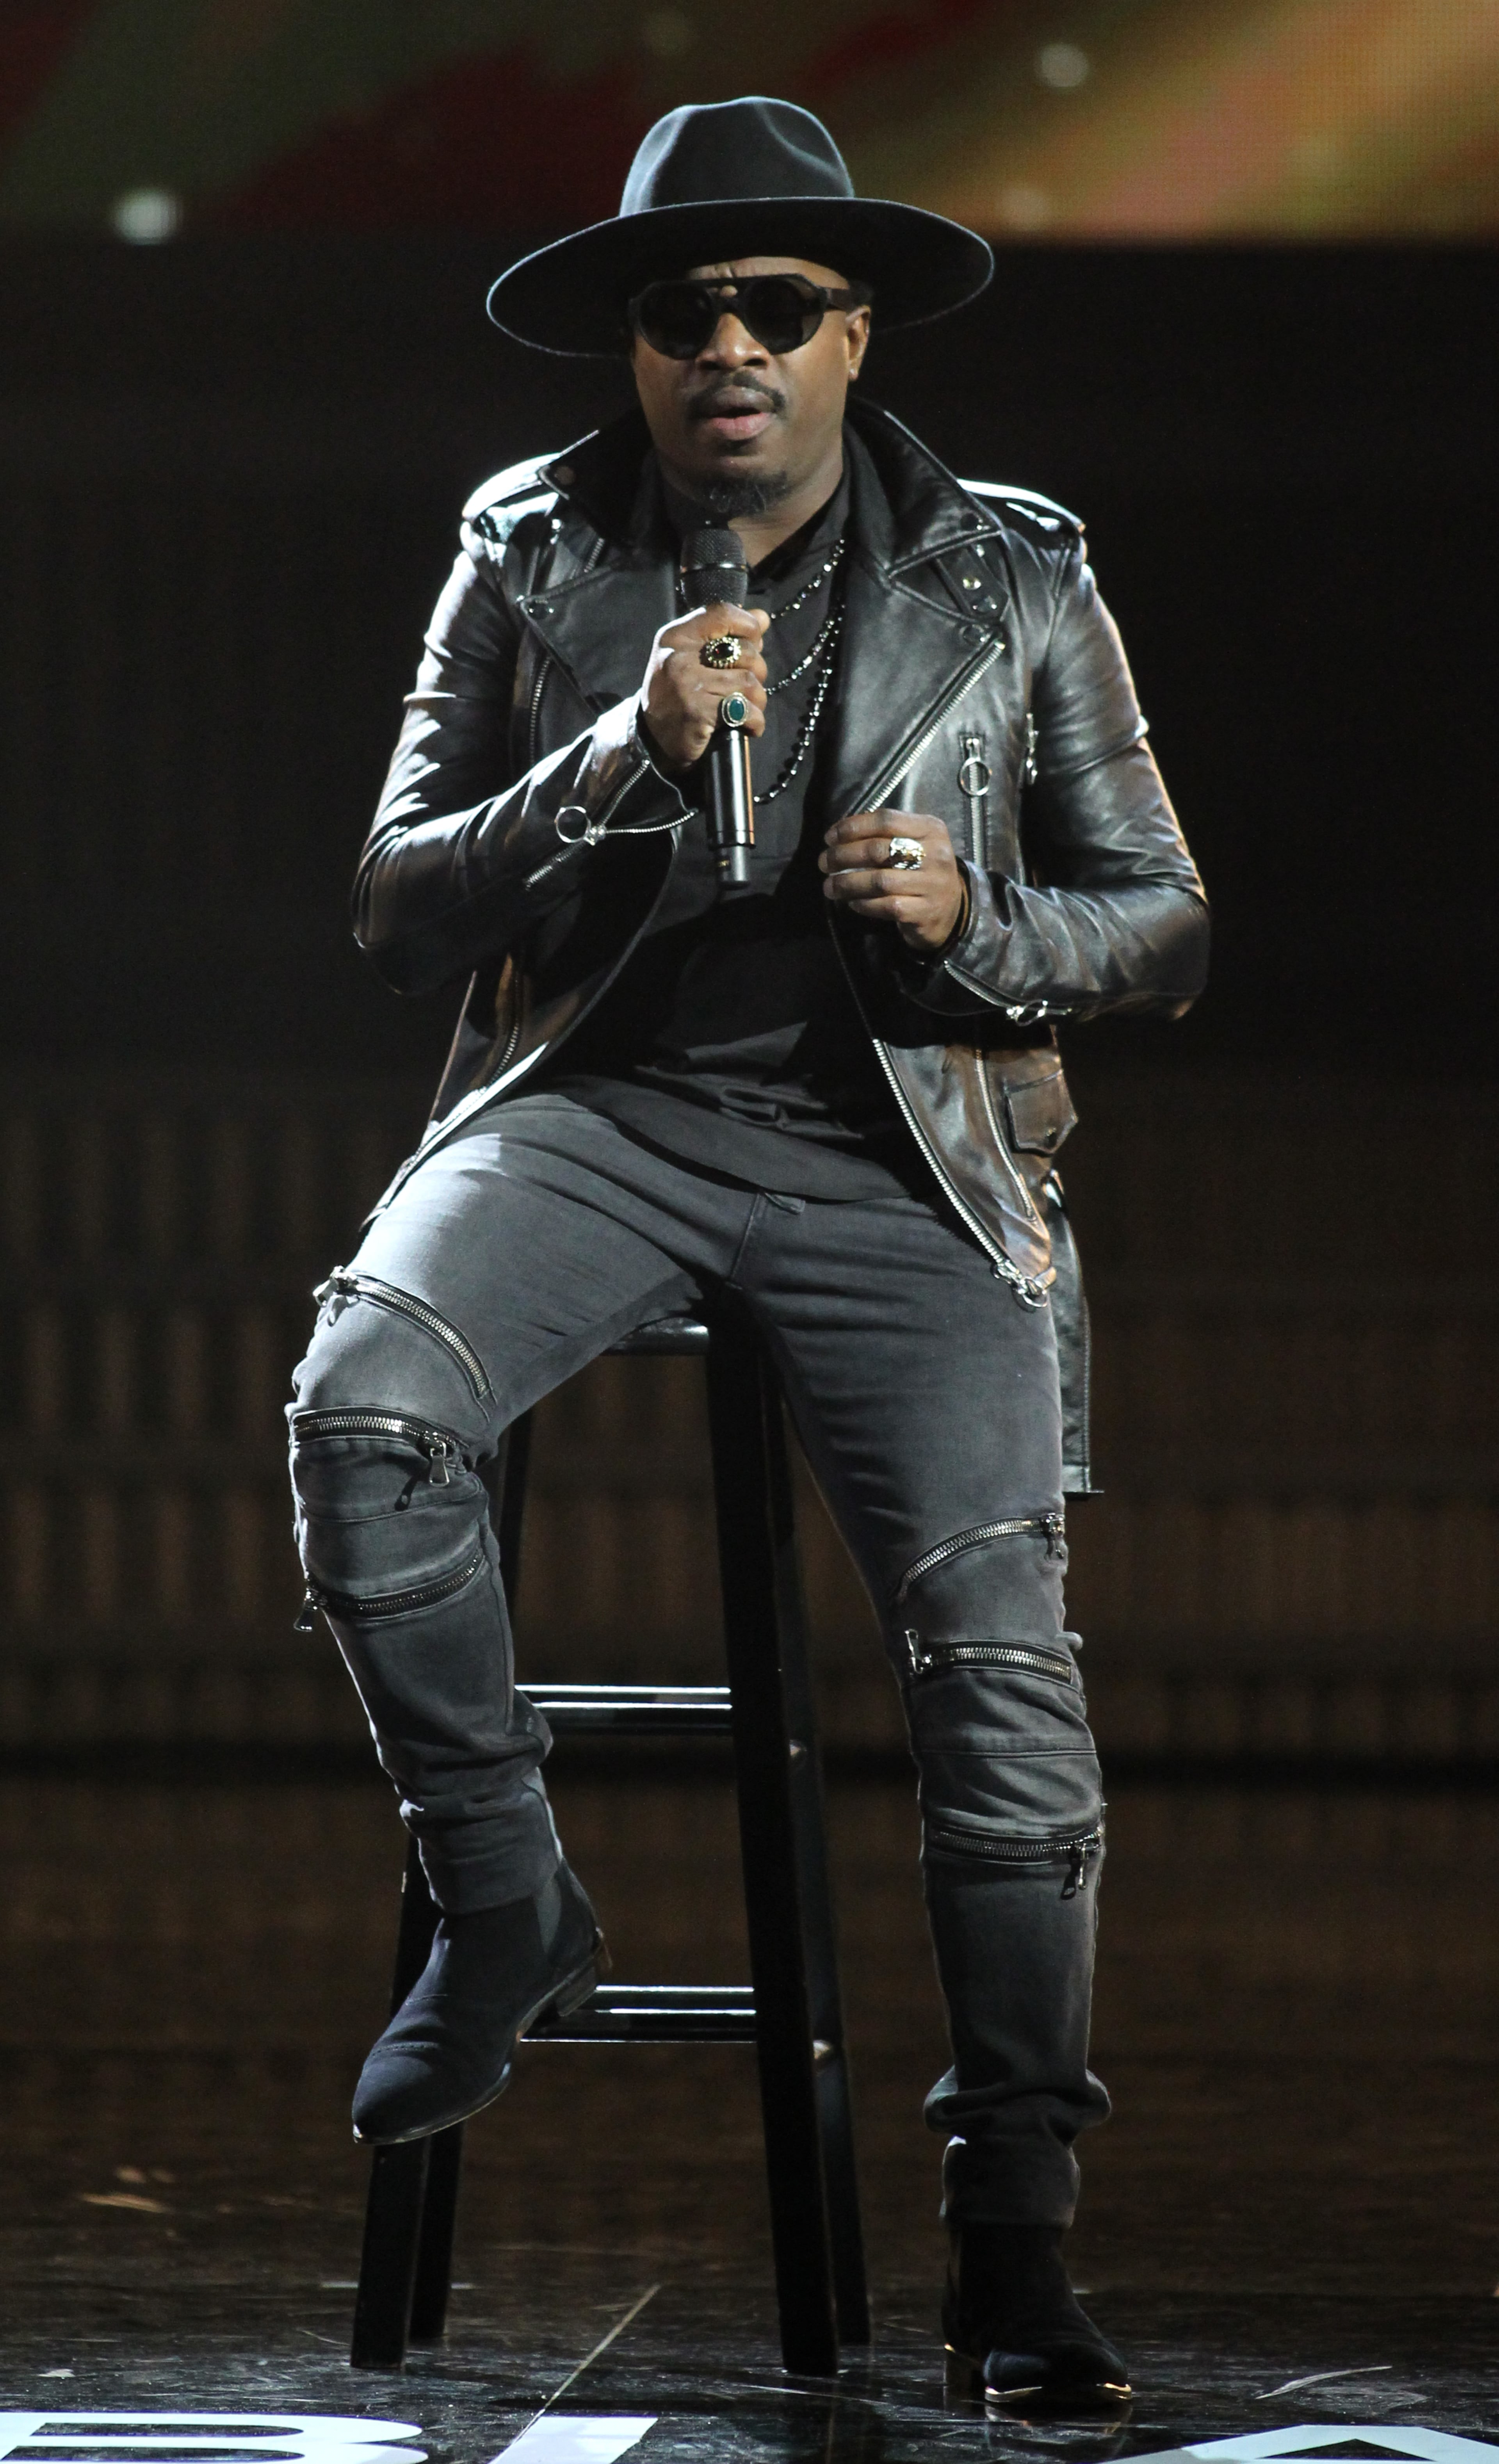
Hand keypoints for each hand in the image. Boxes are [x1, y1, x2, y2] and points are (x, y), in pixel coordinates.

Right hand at [640, 600, 770, 770]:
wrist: (653, 740)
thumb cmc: (679, 695)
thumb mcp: (693, 658)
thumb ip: (726, 635)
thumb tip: (762, 618)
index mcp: (677, 636)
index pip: (723, 613)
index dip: (748, 626)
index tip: (754, 643)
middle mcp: (679, 657)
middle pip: (745, 651)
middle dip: (757, 671)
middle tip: (745, 687)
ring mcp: (687, 685)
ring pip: (749, 682)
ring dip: (757, 700)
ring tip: (744, 709)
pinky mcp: (698, 713)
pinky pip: (746, 710)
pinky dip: (755, 721)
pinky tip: (745, 726)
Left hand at [819, 810, 967, 950]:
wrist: (951, 911)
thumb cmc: (922, 871)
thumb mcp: (914, 843)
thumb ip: (885, 835)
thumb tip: (839, 834)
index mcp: (931, 829)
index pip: (886, 820)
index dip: (852, 827)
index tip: (829, 838)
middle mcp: (935, 854)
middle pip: (878, 850)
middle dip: (843, 856)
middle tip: (824, 863)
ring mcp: (932, 885)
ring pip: (879, 881)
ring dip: (847, 883)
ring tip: (829, 886)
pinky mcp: (925, 912)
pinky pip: (886, 906)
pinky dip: (864, 904)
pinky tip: (852, 902)